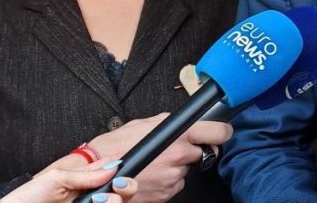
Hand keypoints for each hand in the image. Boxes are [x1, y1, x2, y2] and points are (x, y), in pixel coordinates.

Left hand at [1, 161, 137, 202]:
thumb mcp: (56, 178)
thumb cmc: (27, 198)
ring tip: (99, 200)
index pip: (112, 170)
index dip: (123, 167)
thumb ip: (86, 174)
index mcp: (84, 181)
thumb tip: (113, 166)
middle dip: (126, 186)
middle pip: (122, 191)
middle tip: (117, 185)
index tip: (123, 166)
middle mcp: (91, 196)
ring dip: (114, 200)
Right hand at [86, 113, 231, 202]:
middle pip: (201, 153)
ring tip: (153, 163)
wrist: (94, 173)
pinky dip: (166, 180)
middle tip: (171, 149)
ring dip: (175, 167)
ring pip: (186, 170)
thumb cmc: (115, 146)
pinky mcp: (166, 194)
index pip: (217, 133)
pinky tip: (150, 174)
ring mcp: (173, 178)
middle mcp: (179, 157)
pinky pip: (175, 185)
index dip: (222, 132)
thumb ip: (172, 124)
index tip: (222, 132)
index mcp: (178, 136)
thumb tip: (186, 123)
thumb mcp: (146, 123)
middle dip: (190, 151)